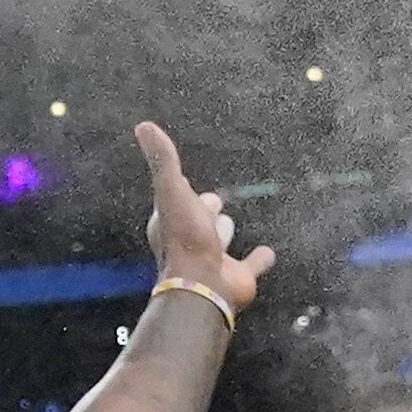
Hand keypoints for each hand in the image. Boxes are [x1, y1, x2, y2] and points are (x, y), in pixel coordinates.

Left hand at [137, 126, 273, 315]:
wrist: (205, 286)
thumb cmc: (186, 238)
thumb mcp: (172, 190)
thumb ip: (163, 159)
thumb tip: (143, 126)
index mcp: (172, 220)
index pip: (176, 197)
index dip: (179, 187)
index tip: (180, 177)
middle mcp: (191, 239)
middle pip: (199, 218)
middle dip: (204, 209)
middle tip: (210, 201)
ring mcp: (215, 258)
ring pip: (221, 240)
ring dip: (224, 232)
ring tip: (228, 223)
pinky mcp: (239, 275)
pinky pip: (252, 264)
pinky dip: (260, 260)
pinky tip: (268, 254)